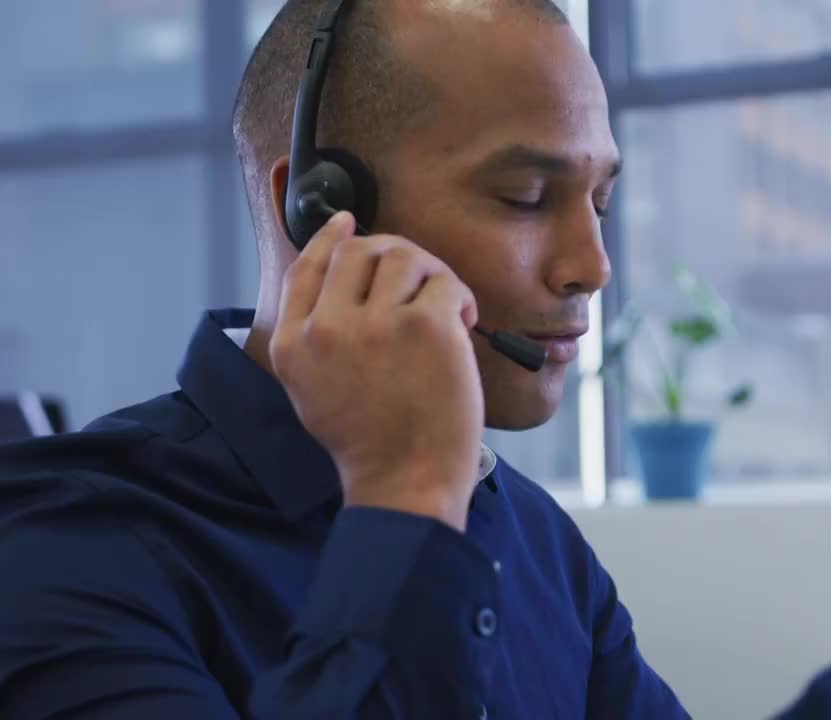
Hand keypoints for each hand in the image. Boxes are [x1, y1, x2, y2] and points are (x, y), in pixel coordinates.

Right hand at [270, 211, 484, 530]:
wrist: (404, 481)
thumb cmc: (370, 443)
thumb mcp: (313, 389)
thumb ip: (317, 335)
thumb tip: (340, 280)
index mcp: (296, 344)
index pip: (307, 267)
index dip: (330, 237)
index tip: (346, 222)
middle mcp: (329, 328)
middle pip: (357, 251)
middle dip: (394, 254)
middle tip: (420, 277)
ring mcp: (377, 324)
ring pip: (404, 256)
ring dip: (432, 273)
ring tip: (446, 306)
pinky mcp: (425, 326)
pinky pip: (444, 283)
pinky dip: (460, 297)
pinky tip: (464, 324)